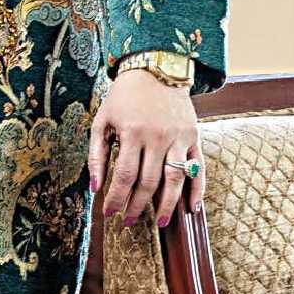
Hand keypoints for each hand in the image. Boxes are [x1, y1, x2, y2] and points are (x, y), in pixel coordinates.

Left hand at [88, 68, 204, 226]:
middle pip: (149, 182)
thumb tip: (95, 188)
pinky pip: (199, 168)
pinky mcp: (194, 137)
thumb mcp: (102, 121)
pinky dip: (198, 190)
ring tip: (160, 223)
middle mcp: (158, 137)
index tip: (109, 213)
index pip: (124, 176)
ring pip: (175, 180)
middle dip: (137, 206)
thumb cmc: (123, 98)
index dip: (116, 198)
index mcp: (133, 133)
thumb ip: (96, 155)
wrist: (155, 69)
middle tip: (128, 221)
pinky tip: (192, 208)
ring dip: (168, 206)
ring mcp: (179, 138)